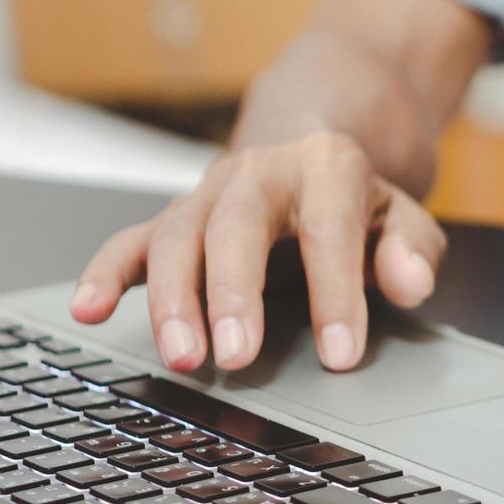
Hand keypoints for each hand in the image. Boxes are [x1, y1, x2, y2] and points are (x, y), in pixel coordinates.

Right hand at [71, 132, 446, 372]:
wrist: (309, 146)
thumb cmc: (356, 199)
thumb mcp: (404, 215)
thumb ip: (413, 248)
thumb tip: (410, 283)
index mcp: (328, 167)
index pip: (331, 231)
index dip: (336, 294)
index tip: (339, 355)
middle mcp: (261, 172)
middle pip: (238, 225)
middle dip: (234, 292)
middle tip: (238, 357)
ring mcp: (210, 193)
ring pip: (178, 233)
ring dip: (173, 298)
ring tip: (182, 358)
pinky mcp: (174, 217)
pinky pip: (131, 239)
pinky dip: (105, 272)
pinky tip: (89, 309)